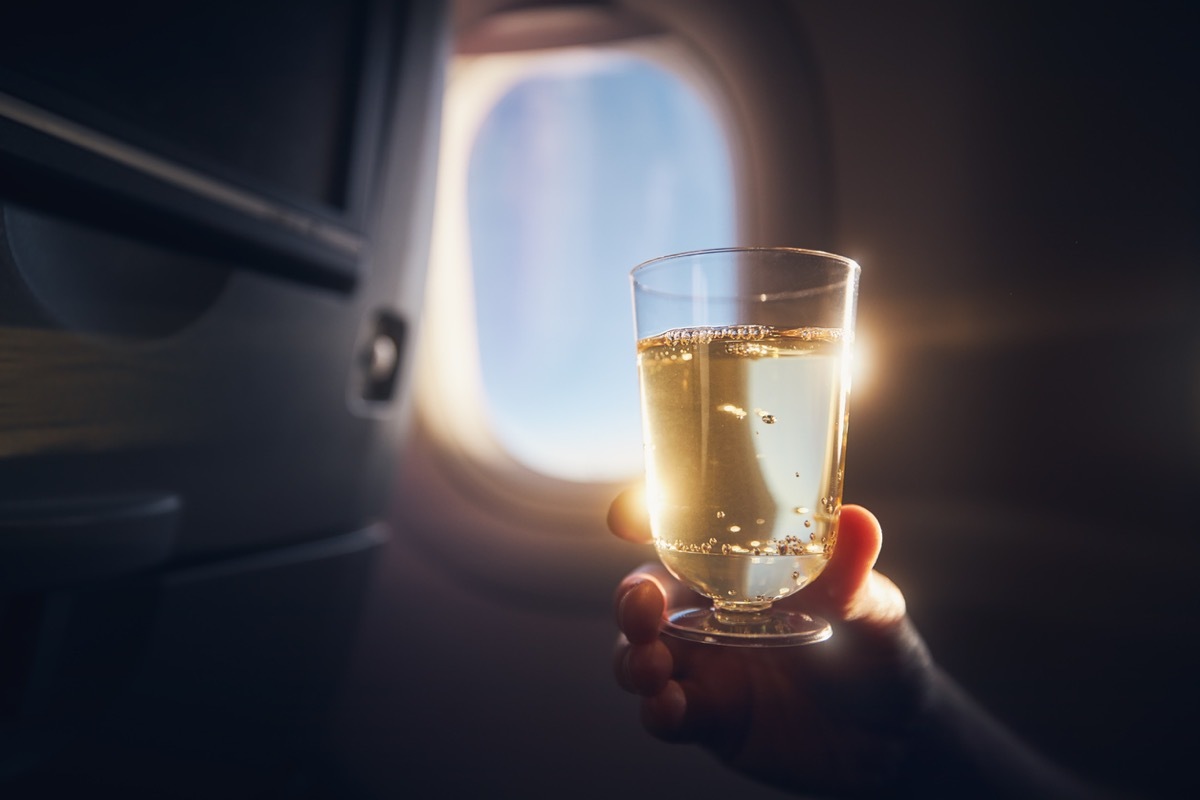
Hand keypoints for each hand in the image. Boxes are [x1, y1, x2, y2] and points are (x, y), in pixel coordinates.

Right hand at [609, 487, 935, 796]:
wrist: (896, 740)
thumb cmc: (879, 653)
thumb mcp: (873, 608)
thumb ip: (853, 575)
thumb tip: (860, 521)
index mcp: (741, 572)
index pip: (681, 536)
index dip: (644, 521)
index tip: (625, 517)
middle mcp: (712, 615)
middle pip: (645, 597)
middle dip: (630, 599)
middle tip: (642, 605)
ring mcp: (707, 668)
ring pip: (641, 656)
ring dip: (633, 659)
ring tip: (653, 666)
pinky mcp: (711, 719)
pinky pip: (667, 713)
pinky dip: (659, 710)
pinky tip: (670, 708)